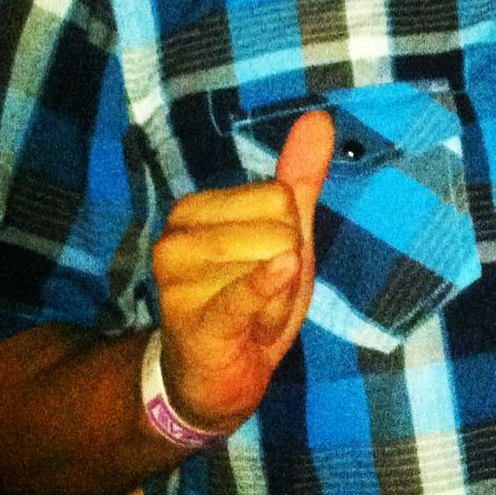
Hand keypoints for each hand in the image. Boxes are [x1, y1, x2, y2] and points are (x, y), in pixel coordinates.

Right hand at [149, 109, 332, 433]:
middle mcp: (176, 237)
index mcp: (194, 210)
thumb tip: (319, 117)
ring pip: (275, 259)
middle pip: (281, 225)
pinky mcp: (196, 320)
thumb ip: (298, 177)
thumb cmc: (250, 298)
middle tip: (260, 296)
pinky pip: (244, 290)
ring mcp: (179, 280)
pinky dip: (267, 284)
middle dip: (287, 267)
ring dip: (280, 297)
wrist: (216, 376)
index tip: (267, 267)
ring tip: (251, 315)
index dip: (291, 237)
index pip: (281, 195)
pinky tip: (283, 270)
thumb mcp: (283, 233)